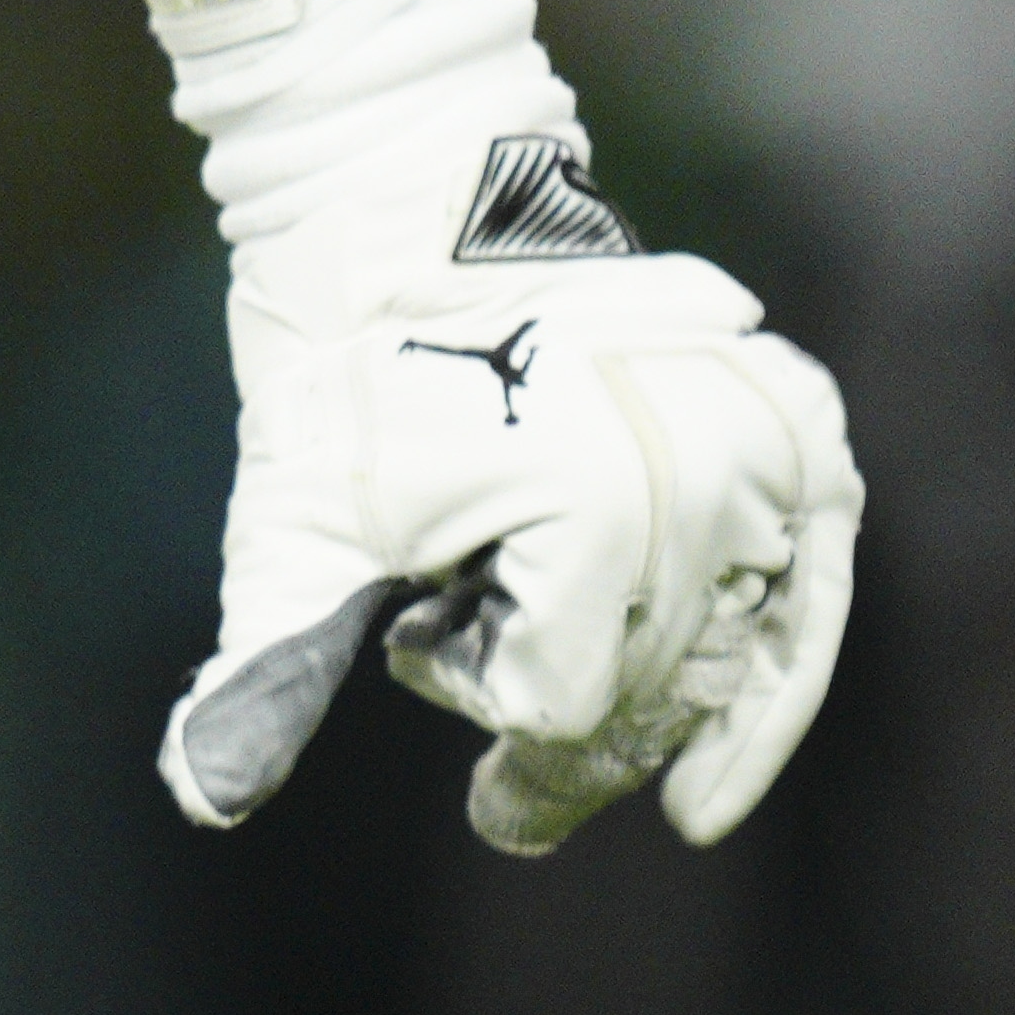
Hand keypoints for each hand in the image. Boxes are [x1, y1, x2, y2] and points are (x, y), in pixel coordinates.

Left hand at [168, 164, 860, 853]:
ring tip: (621, 781)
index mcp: (593, 519)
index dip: (464, 687)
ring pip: (721, 659)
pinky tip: (728, 775)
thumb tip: (200, 800)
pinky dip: (777, 679)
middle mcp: (704, 486)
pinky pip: (814, 586)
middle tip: (504, 808)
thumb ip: (269, 669)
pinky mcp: (795, 421)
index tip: (413, 645)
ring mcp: (763, 449)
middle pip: (640, 692)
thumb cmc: (341, 372)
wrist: (402, 207)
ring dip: (657, 714)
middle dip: (562, 738)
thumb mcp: (292, 521)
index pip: (548, 702)